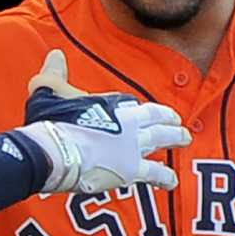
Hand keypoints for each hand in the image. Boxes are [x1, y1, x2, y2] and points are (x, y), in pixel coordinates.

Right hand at [14, 49, 189, 193]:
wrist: (54, 153)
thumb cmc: (50, 124)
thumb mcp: (49, 90)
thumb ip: (54, 74)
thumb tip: (55, 54)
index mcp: (110, 104)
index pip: (129, 103)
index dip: (133, 108)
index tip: (136, 110)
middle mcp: (127, 123)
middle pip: (154, 118)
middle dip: (167, 118)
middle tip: (177, 121)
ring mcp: (133, 146)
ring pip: (161, 140)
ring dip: (175, 138)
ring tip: (185, 139)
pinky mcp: (132, 169)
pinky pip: (156, 173)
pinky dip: (166, 177)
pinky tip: (173, 181)